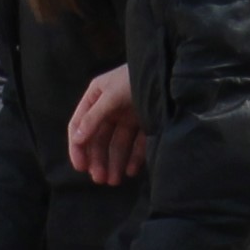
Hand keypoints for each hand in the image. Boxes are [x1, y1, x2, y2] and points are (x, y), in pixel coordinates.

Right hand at [67, 65, 146, 185]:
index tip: (81, 167)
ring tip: (114, 181)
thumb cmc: (136, 77)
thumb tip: (78, 139)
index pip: (79, 126)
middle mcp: (109, 108)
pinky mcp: (146, 121)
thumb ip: (94, 117)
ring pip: (117, 144)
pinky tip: (130, 171)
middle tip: (100, 179)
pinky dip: (134, 157)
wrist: (171, 68)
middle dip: (99, 159)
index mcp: (96, 97)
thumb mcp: (112, 95)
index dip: (78, 148)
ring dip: (114, 162)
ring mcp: (127, 115)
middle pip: (99, 139)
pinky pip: (137, 143)